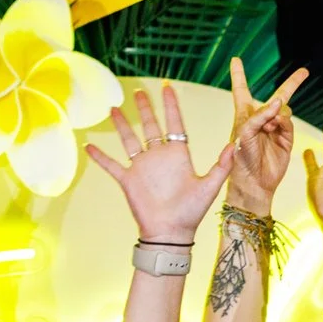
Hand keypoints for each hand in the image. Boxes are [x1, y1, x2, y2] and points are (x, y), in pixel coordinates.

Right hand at [85, 83, 270, 244]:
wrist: (170, 234)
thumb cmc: (191, 213)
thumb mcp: (209, 186)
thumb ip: (221, 165)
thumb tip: (233, 144)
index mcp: (178, 155)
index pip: (174, 123)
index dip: (171, 105)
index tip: (167, 87)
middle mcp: (159, 157)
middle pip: (150, 126)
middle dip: (145, 108)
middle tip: (139, 91)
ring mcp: (142, 168)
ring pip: (129, 139)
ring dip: (121, 125)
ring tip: (114, 108)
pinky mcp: (128, 180)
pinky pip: (110, 165)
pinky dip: (99, 156)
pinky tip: (88, 145)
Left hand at [224, 57, 308, 208]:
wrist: (253, 182)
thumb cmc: (241, 158)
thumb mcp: (244, 132)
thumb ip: (260, 114)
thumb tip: (280, 101)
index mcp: (244, 115)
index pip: (241, 89)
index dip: (239, 74)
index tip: (236, 59)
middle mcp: (261, 119)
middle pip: (277, 96)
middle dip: (292, 83)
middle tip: (304, 71)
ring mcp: (275, 128)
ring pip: (283, 109)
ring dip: (276, 114)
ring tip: (268, 127)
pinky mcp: (286, 138)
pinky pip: (288, 122)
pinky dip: (282, 122)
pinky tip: (275, 128)